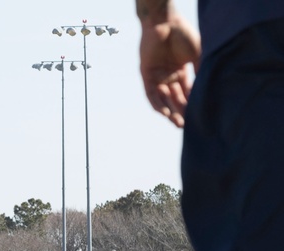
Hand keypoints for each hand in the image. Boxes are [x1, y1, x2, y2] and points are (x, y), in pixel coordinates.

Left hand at [139, 6, 199, 127]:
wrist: (165, 22)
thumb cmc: (183, 34)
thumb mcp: (197, 54)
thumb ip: (201, 70)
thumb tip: (208, 89)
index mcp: (181, 70)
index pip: (187, 91)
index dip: (192, 103)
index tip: (199, 115)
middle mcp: (169, 75)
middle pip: (175, 97)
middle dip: (181, 111)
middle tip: (188, 125)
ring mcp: (157, 75)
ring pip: (163, 98)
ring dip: (170, 111)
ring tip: (178, 123)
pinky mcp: (146, 74)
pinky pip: (150, 93)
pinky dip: (157, 103)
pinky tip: (164, 113)